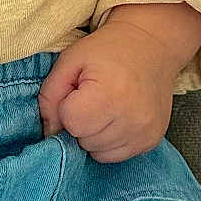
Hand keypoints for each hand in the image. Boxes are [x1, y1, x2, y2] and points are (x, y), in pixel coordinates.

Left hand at [37, 21, 176, 162]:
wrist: (151, 44)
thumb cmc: (106, 50)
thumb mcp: (69, 62)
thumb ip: (50, 97)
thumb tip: (49, 133)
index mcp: (110, 96)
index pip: (71, 123)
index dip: (68, 107)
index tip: (78, 91)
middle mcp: (132, 119)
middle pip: (83, 141)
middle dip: (80, 122)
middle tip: (93, 97)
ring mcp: (144, 133)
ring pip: (97, 152)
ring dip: (94, 134)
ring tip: (105, 106)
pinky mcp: (151, 140)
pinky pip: (115, 155)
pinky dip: (109, 141)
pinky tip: (116, 117)